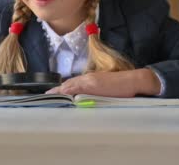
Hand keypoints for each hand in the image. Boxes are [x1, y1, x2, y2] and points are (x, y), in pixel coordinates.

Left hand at [45, 69, 160, 96]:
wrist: (132, 81)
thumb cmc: (121, 87)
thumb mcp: (104, 90)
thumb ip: (93, 93)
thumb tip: (84, 100)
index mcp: (89, 80)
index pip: (72, 84)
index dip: (61, 89)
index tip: (51, 94)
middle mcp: (88, 78)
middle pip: (69, 84)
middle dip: (57, 90)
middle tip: (46, 95)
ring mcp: (90, 80)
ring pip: (71, 84)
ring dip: (60, 90)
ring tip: (49, 95)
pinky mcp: (94, 84)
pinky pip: (79, 86)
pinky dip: (70, 89)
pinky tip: (63, 93)